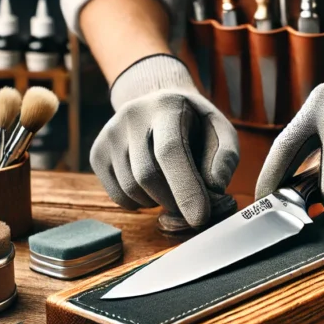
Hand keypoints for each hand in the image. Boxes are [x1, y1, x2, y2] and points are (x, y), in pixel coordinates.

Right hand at [91, 55, 238, 226]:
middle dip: (174, 201)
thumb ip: (226, 156)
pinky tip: (152, 188)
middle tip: (192, 206)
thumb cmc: (194, 124)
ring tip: (171, 187)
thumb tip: (215, 187)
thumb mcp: (220, 130)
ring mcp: (109, 134)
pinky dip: (140, 204)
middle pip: (146, 175)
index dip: (185, 188)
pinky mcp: (97, 153)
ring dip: (158, 202)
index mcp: (166, 106)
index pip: (170, 150)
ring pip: (131, 189)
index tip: (200, 218)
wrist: (157, 105)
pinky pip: (118, 196)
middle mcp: (131, 116)